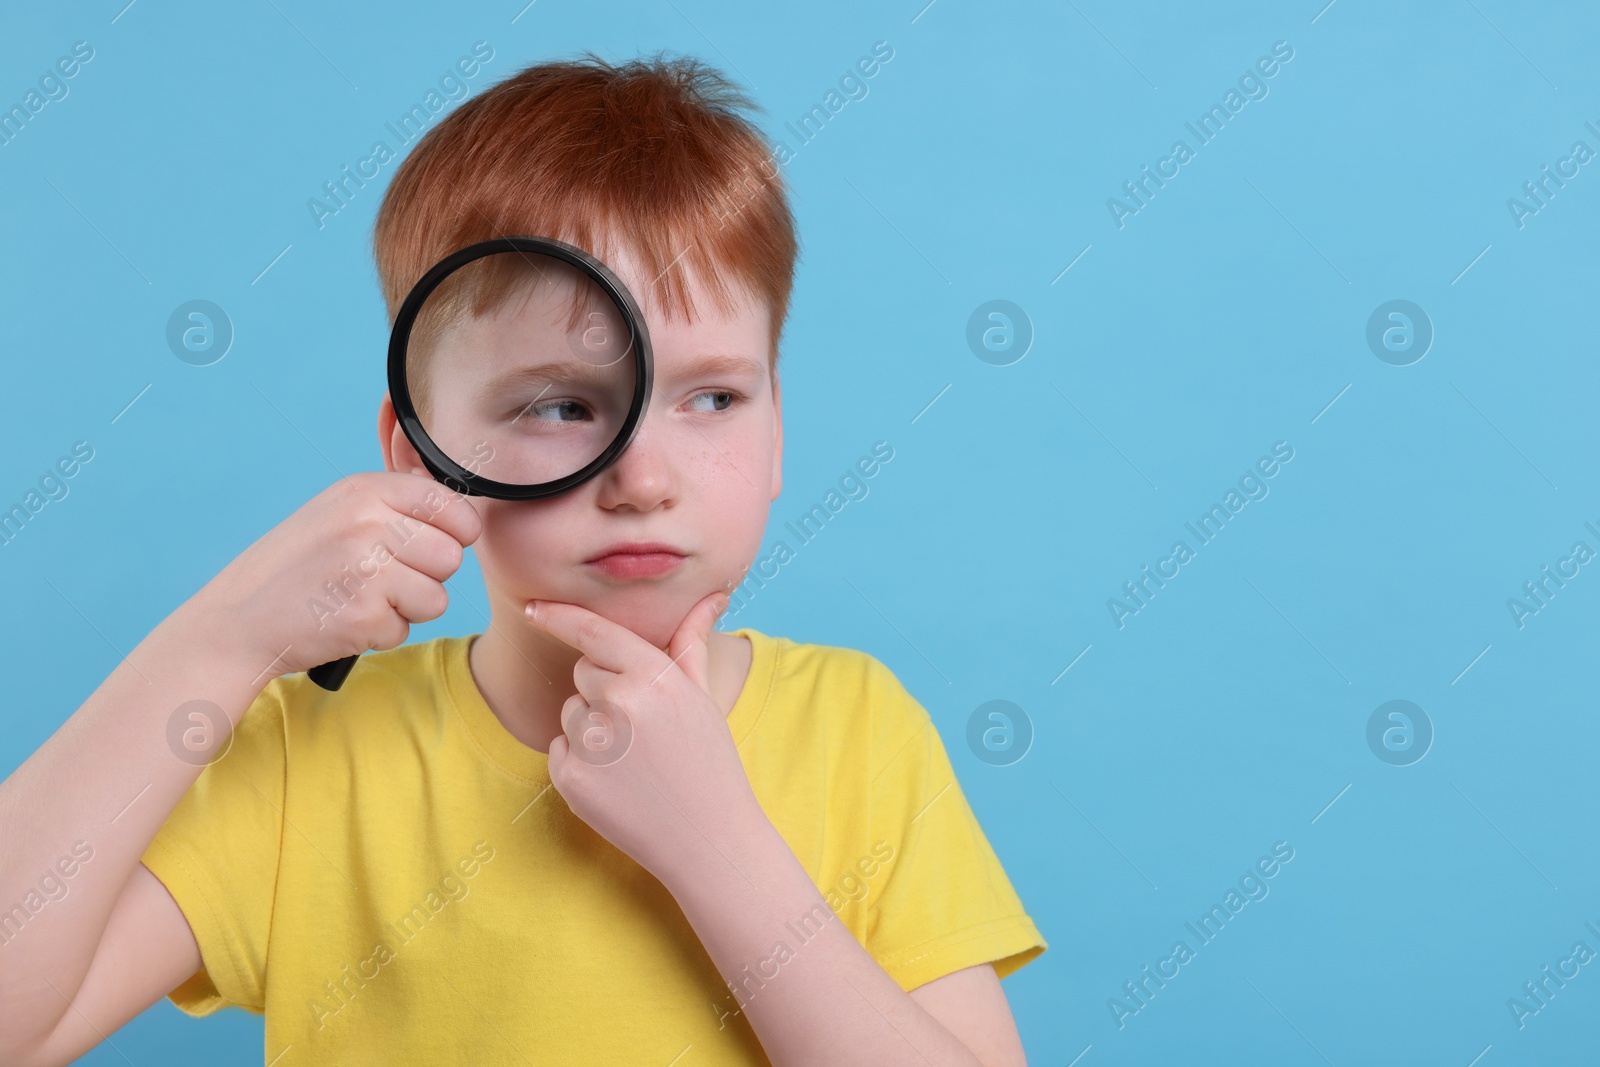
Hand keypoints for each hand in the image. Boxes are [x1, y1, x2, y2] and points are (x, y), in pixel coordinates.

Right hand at [189, 472, 482, 681]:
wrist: (236, 621)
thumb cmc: (295, 569)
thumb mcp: (338, 513)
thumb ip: (394, 505)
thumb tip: (459, 506)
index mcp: (365, 490)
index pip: (451, 505)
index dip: (455, 533)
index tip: (433, 545)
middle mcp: (368, 521)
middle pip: (451, 556)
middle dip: (428, 576)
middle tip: (385, 580)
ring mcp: (367, 567)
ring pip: (437, 597)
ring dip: (407, 609)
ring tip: (362, 598)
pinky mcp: (364, 613)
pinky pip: (406, 629)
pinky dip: (381, 633)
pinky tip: (345, 619)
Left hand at [523, 591, 769, 887]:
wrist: (709, 840)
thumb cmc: (710, 764)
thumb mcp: (703, 698)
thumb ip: (691, 644)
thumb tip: (711, 597)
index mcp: (654, 676)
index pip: (593, 632)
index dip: (559, 616)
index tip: (533, 608)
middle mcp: (619, 702)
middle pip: (584, 671)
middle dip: (604, 688)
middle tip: (643, 727)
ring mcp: (592, 743)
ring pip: (570, 711)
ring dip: (591, 727)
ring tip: (634, 759)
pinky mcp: (571, 779)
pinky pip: (560, 749)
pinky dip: (580, 763)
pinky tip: (617, 782)